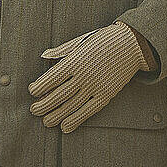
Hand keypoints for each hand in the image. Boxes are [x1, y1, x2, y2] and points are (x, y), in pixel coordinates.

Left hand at [28, 22, 148, 132]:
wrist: (133, 43)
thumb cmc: (106, 39)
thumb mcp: (82, 40)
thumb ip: (62, 50)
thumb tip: (44, 55)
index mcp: (75, 59)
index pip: (50, 79)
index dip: (38, 88)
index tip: (33, 92)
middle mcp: (83, 74)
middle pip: (57, 95)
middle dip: (43, 105)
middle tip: (35, 110)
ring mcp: (95, 85)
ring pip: (70, 106)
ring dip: (55, 116)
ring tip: (47, 121)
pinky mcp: (106, 93)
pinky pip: (88, 110)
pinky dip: (75, 120)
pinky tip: (65, 126)